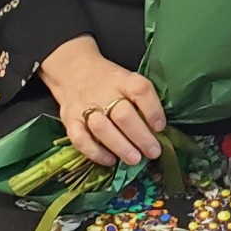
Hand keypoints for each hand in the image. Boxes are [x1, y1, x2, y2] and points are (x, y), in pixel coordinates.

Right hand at [39, 35, 165, 166]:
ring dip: (121, 147)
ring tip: (135, 160)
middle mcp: (104, 93)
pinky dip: (95, 152)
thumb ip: (141, 99)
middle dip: (141, 137)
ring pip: (103, 129)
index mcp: (124, 80)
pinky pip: (80, 139)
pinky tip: (110, 160)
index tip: (161, 127)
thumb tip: (158, 128)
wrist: (72, 70)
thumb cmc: (109, 81)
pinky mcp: (69, 120)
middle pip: (123, 115)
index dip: (153, 110)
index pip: (141, 91)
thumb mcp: (128, 80)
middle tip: (153, 152)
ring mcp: (84, 107)